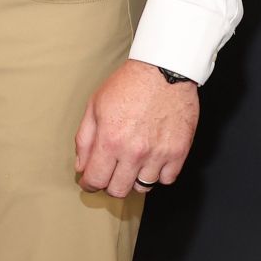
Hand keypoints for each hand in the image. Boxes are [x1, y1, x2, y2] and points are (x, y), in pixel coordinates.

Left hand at [74, 59, 199, 197]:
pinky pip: (166, 179)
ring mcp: (158, 154)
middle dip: (109, 184)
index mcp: (110, 140)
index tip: (89, 181)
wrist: (162, 70)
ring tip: (132, 163)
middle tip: (110, 172)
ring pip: (143, 187)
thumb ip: (84, 139)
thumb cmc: (128, 84)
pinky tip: (151, 160)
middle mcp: (134, 152)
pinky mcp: (179, 153)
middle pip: (118, 190)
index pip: (95, 179)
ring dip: (134, 179)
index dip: (89, 184)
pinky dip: (158, 174)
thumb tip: (81, 166)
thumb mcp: (95, 105)